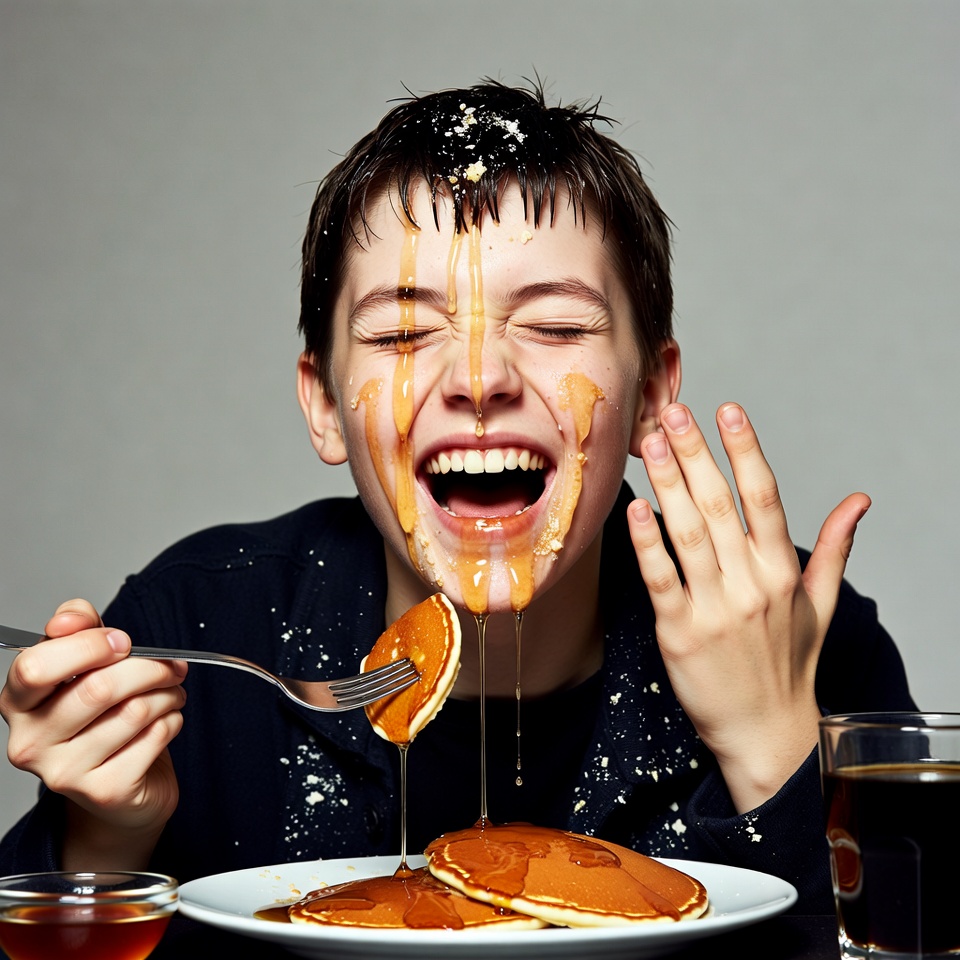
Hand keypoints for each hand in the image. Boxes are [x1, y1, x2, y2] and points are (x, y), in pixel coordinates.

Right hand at [0, 599, 186, 867]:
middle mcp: (30, 742)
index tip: (123, 641)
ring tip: (171, 692)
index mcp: (17, 703)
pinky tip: (166, 721)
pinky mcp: (105, 792)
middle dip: (149, 668)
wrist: (118, 787)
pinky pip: (154, 737)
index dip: (88, 645)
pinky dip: (172, 720)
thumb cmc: (100, 716)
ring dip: (167, 693)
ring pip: (134, 711)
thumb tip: (69, 618)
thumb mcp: (83, 664)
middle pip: (98, 688)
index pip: (35, 667)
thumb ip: (77, 629)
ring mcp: (64, 773)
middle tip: (171, 666)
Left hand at [627, 403, 868, 812]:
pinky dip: (648, 543)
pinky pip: (662, 579)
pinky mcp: (680, 633)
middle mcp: (752, 584)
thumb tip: (858, 501)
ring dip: (669, 484)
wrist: (766, 733)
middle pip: (720, 505)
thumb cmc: (788, 664)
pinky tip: (636, 508)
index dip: (746, 450)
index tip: (728, 410)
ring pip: (689, 533)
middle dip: (696, 454)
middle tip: (673, 412)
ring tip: (652, 443)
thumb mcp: (820, 605)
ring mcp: (715, 609)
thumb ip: (832, 548)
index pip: (764, 497)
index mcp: (782, 571)